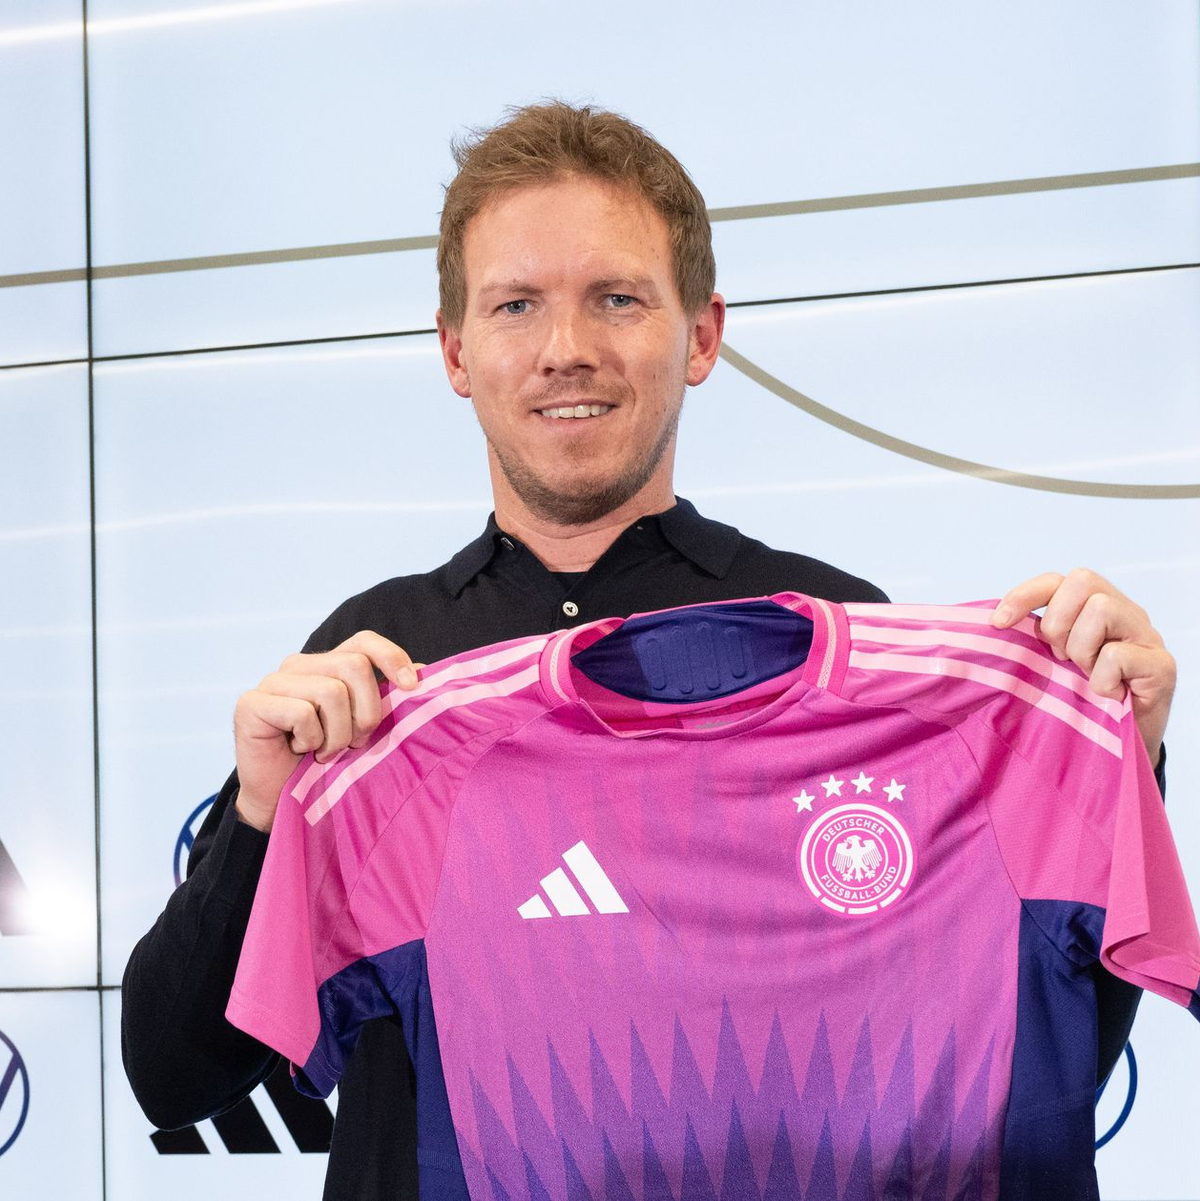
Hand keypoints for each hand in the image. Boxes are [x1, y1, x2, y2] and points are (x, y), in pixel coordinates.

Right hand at [232, 631, 422, 831]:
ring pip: (330, 692)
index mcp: (327, 665)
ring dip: (337, 734)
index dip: (391, 658)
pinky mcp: (251, 704)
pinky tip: (298, 749)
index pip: (364, 642)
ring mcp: (272, 682)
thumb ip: (387, 699)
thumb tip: (422, 671)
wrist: (280, 801)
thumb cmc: (324, 763)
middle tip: (354, 743)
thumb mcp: (364, 729)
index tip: (411, 687)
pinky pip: (302, 713)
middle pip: (354, 667)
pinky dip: (309, 740)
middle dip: (366, 713)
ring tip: (324, 752)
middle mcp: (298, 665)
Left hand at [991, 569, 1175, 766]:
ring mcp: (1146, 637)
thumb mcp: (1054, 664)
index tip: (998, 623)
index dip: (1024, 595)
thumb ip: (1035, 640)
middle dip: (1057, 621)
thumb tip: (993, 626)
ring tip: (1086, 675)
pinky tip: (1105, 695)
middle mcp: (1125, 613)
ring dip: (1081, 649)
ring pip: (1101, 609)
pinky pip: (1116, 655)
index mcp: (1095, 608)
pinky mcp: (1161, 665)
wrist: (1122, 746)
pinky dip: (1101, 679)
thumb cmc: (1084, 700)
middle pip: (1081, 582)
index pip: (1057, 580)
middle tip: (1060, 658)